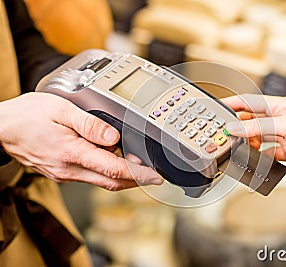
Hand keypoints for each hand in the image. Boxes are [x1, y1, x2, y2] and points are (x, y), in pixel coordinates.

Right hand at [0, 93, 162, 190]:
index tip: (155, 176)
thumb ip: (90, 124)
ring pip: (101, 181)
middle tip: (153, 175)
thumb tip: (114, 137)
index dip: (139, 174)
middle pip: (111, 182)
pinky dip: (106, 172)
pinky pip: (90, 176)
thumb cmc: (27, 116)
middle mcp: (70, 169)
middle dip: (136, 181)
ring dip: (122, 177)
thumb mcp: (61, 110)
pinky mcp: (62, 172)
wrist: (1, 128)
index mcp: (73, 154)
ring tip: (137, 166)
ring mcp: (65, 173)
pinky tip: (112, 160)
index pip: (114, 170)